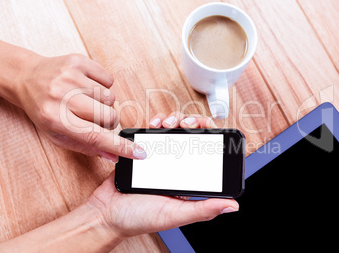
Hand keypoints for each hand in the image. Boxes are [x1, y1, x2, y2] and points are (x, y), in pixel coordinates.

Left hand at [16, 53, 144, 161]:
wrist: (26, 77)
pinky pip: (109, 80)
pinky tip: (87, 86)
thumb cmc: (43, 109)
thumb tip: (114, 156)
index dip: (121, 147)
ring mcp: (70, 76)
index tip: (139, 152)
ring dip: (104, 103)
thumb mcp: (58, 134)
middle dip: (108, 121)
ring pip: (111, 98)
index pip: (96, 137)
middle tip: (94, 118)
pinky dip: (103, 86)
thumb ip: (87, 147)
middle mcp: (62, 96)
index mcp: (55, 119)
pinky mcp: (78, 61)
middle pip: (109, 116)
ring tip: (87, 100)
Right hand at [89, 112, 237, 237]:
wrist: (105, 214)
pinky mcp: (142, 150)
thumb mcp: (175, 215)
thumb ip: (202, 209)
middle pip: (191, 136)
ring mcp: (159, 157)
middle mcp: (175, 166)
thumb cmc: (138, 218)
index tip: (209, 129)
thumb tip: (233, 205)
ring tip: (170, 123)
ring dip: (175, 120)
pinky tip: (155, 124)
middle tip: (189, 124)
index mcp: (187, 180)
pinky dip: (156, 123)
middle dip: (193, 123)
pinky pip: (152, 132)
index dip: (211, 137)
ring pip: (173, 130)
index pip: (206, 153)